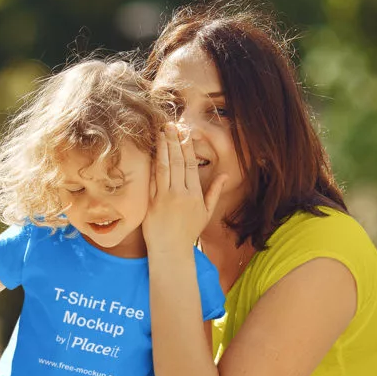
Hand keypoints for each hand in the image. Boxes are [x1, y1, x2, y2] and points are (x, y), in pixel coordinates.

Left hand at [143, 123, 227, 250]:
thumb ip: (214, 192)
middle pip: (178, 162)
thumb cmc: (188, 232)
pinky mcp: (151, 203)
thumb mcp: (206, 213)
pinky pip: (152, 180)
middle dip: (174, 141)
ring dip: (162, 148)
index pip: (192, 165)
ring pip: (164, 167)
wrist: (170, 251)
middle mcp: (180, 194)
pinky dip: (152, 165)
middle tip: (170, 125)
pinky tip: (151, 153)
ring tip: (160, 132)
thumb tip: (225, 176)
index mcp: (195, 194)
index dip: (188, 147)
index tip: (184, 133)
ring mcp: (165, 198)